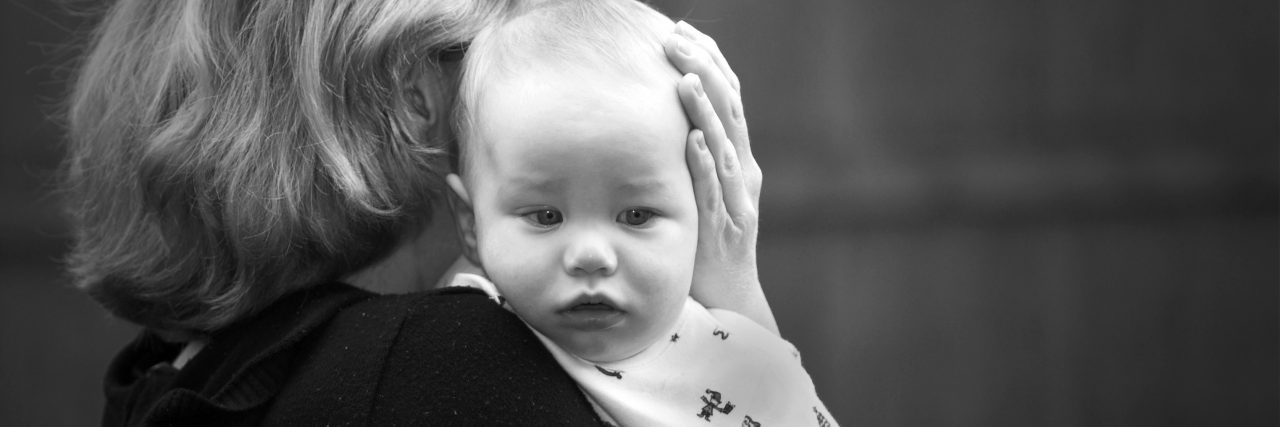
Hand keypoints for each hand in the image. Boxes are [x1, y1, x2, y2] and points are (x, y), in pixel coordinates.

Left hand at [664, 21, 775, 333]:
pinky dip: (706, 163)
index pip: (727, 96)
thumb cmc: (701, 243)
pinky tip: (693, 139)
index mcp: (737, 158)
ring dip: (705, 110)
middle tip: (676, 39)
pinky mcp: (727, 229)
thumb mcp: (696, 190)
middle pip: (729, 109)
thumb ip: (686, 155)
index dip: (707, 60)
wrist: (726, 301)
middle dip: (704, 69)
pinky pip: (716, 191)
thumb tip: (654, 115)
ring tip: (684, 78)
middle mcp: (743, 172)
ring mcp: (738, 200)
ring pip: (725, 145)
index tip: (682, 31)